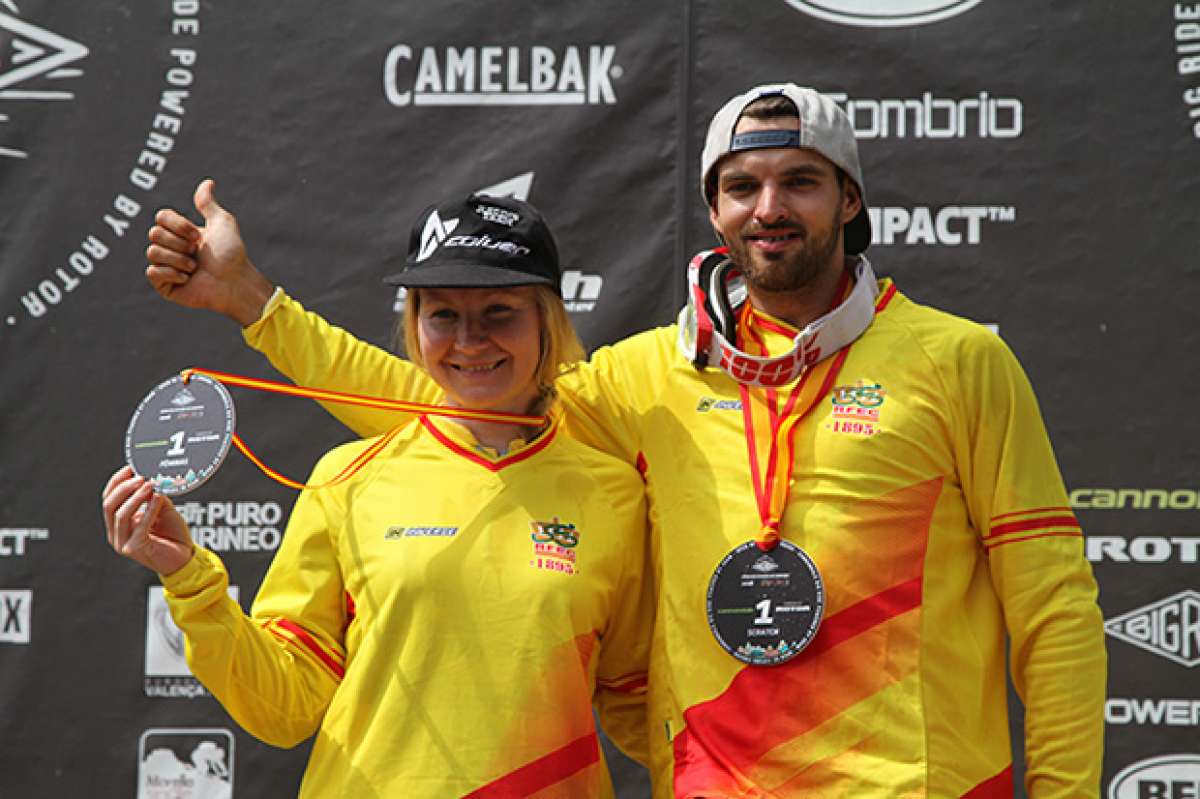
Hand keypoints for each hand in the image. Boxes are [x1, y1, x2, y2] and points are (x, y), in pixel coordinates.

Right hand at [102, 465, 194, 575]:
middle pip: (109, 506)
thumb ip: (154, 496)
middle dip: (123, 488)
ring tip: (150, 485)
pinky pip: (139, 526)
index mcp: (119, 523)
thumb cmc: (173, 535)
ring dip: (135, 497)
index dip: (116, 482)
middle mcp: (117, 533)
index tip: (129, 468)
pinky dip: (148, 509)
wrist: (185, 558)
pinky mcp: (135, 549)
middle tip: (140, 477)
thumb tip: (150, 481)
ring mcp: (123, 543)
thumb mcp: (163, 509)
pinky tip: (158, 498)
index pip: (109, 499)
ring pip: (121, 515)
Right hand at [145, 178, 274, 325]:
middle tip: (197, 253)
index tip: (198, 236)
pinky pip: (152, 272)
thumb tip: (208, 182)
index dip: (178, 225)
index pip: (160, 217)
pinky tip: (188, 279)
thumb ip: (208, 204)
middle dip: (180, 243)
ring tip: (195, 268)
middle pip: (154, 233)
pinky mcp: (164, 286)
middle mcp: (171, 248)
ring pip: (152, 252)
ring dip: (179, 259)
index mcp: (180, 233)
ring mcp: (166, 267)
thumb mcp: (221, 223)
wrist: (235, 281)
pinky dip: (172, 274)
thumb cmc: (232, 254)